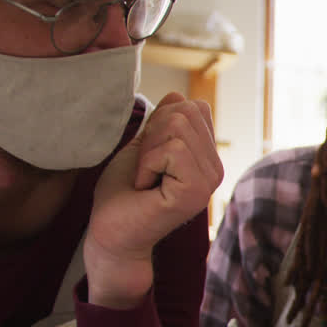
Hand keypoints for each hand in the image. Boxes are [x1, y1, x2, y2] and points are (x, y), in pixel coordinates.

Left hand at [84, 92, 223, 308]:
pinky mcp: (196, 191)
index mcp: (207, 157)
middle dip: (153, 133)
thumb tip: (178, 95)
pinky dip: (148, 163)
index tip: (149, 155)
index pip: (195, 107)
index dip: (161, 121)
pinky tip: (146, 187)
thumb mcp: (144, 145)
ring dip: (148, 151)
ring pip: (178, 127)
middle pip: (186, 112)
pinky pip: (173, 150)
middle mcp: (215, 169)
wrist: (112, 232)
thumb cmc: (123, 194)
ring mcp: (209, 181)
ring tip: (146, 178)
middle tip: (145, 168)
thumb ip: (163, 123)